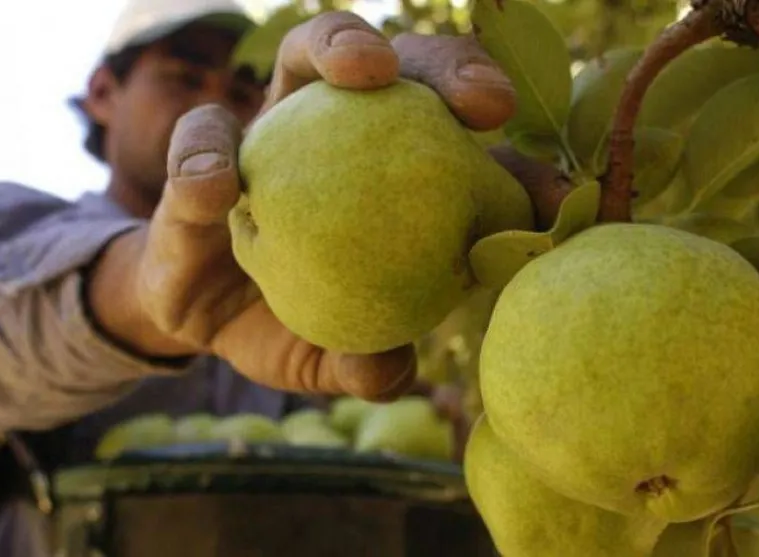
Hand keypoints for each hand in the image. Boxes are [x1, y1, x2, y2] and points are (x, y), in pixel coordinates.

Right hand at [91, 12, 570, 401]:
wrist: (199, 318)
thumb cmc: (286, 326)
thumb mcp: (328, 356)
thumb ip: (362, 366)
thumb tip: (390, 371)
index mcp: (395, 180)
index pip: (470, 156)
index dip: (524, 169)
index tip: (558, 195)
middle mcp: (342, 134)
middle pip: (404, 72)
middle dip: (449, 68)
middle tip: (484, 101)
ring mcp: (274, 131)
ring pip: (309, 56)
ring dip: (340, 45)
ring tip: (363, 71)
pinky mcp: (201, 152)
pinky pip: (203, 138)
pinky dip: (208, 155)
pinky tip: (217, 186)